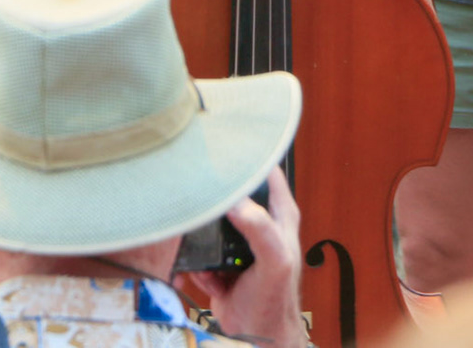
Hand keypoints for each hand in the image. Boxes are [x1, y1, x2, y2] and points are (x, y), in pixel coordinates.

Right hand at [187, 167, 306, 347]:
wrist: (257, 339)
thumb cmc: (274, 304)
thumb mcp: (274, 262)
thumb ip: (260, 229)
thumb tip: (235, 201)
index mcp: (280, 215)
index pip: (265, 169)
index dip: (245, 156)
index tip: (220, 144)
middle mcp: (260, 223)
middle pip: (229, 193)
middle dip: (209, 199)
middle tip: (193, 196)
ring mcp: (238, 242)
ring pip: (208, 220)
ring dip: (198, 237)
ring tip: (202, 252)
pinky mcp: (219, 260)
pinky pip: (197, 250)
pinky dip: (195, 262)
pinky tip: (204, 277)